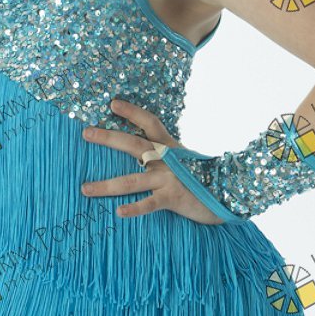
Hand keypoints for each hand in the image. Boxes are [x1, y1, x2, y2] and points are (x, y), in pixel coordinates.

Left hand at [80, 97, 223, 224]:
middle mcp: (166, 159)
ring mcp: (168, 178)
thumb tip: (141, 152)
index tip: (112, 103)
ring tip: (85, 189)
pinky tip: (119, 212)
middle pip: (133, 144)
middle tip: (86, 133)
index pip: (149, 122)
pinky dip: (134, 209)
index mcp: (168, 146)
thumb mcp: (183, 158)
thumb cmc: (201, 176)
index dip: (131, 111)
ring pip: (132, 180)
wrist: (229, 193)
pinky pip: (149, 204)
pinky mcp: (172, 198)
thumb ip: (164, 153)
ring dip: (106, 185)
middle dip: (108, 138)